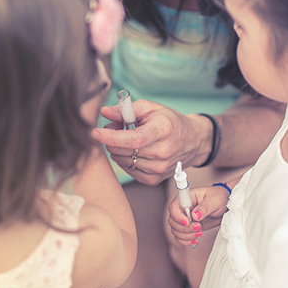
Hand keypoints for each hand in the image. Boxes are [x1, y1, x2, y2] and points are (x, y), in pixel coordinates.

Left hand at [91, 99, 209, 184]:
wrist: (192, 141)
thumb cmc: (169, 121)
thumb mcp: (151, 108)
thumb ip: (126, 109)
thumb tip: (104, 112)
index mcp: (163, 131)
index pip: (133, 139)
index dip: (111, 137)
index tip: (94, 132)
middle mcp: (163, 152)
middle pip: (124, 151)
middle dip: (111, 139)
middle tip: (116, 128)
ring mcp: (159, 169)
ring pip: (123, 161)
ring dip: (117, 150)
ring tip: (128, 139)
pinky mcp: (154, 179)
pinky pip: (128, 170)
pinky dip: (125, 160)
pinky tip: (133, 151)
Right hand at [167, 185, 229, 247]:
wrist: (225, 205)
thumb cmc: (218, 197)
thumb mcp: (214, 200)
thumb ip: (204, 207)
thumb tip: (195, 215)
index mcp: (186, 198)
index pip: (173, 207)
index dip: (177, 216)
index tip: (187, 222)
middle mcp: (183, 209)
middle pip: (173, 221)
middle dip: (184, 228)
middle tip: (199, 227)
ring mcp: (185, 219)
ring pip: (176, 230)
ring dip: (186, 235)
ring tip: (200, 233)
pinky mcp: (189, 227)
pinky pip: (181, 237)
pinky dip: (186, 241)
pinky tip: (195, 240)